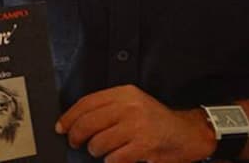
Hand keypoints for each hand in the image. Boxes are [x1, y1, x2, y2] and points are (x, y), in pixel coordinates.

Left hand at [55, 85, 215, 162]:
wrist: (186, 133)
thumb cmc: (155, 121)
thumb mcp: (133, 104)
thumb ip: (107, 108)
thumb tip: (72, 122)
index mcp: (125, 93)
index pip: (87, 102)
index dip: (69, 117)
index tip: (61, 128)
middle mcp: (130, 107)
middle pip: (88, 123)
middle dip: (76, 137)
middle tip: (75, 143)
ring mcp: (137, 127)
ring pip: (98, 143)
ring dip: (96, 151)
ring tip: (105, 150)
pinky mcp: (143, 146)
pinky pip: (113, 159)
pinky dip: (112, 161)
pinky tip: (119, 157)